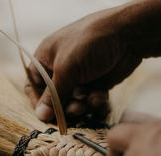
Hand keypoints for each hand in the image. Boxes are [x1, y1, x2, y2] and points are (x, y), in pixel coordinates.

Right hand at [24, 6, 140, 121]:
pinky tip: (102, 99)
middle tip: (78, 109)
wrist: (127, 35)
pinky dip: (96, 103)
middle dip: (66, 107)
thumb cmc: (90, 44)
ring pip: (74, 103)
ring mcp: (79, 77)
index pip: (33, 86)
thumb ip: (53, 95)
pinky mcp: (96, 84)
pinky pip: (91, 101)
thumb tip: (41, 116)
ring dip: (83, 105)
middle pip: (56, 99)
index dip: (39, 102)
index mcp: (46, 60)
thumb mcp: (67, 69)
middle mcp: (61, 69)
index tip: (48, 115)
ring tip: (92, 100)